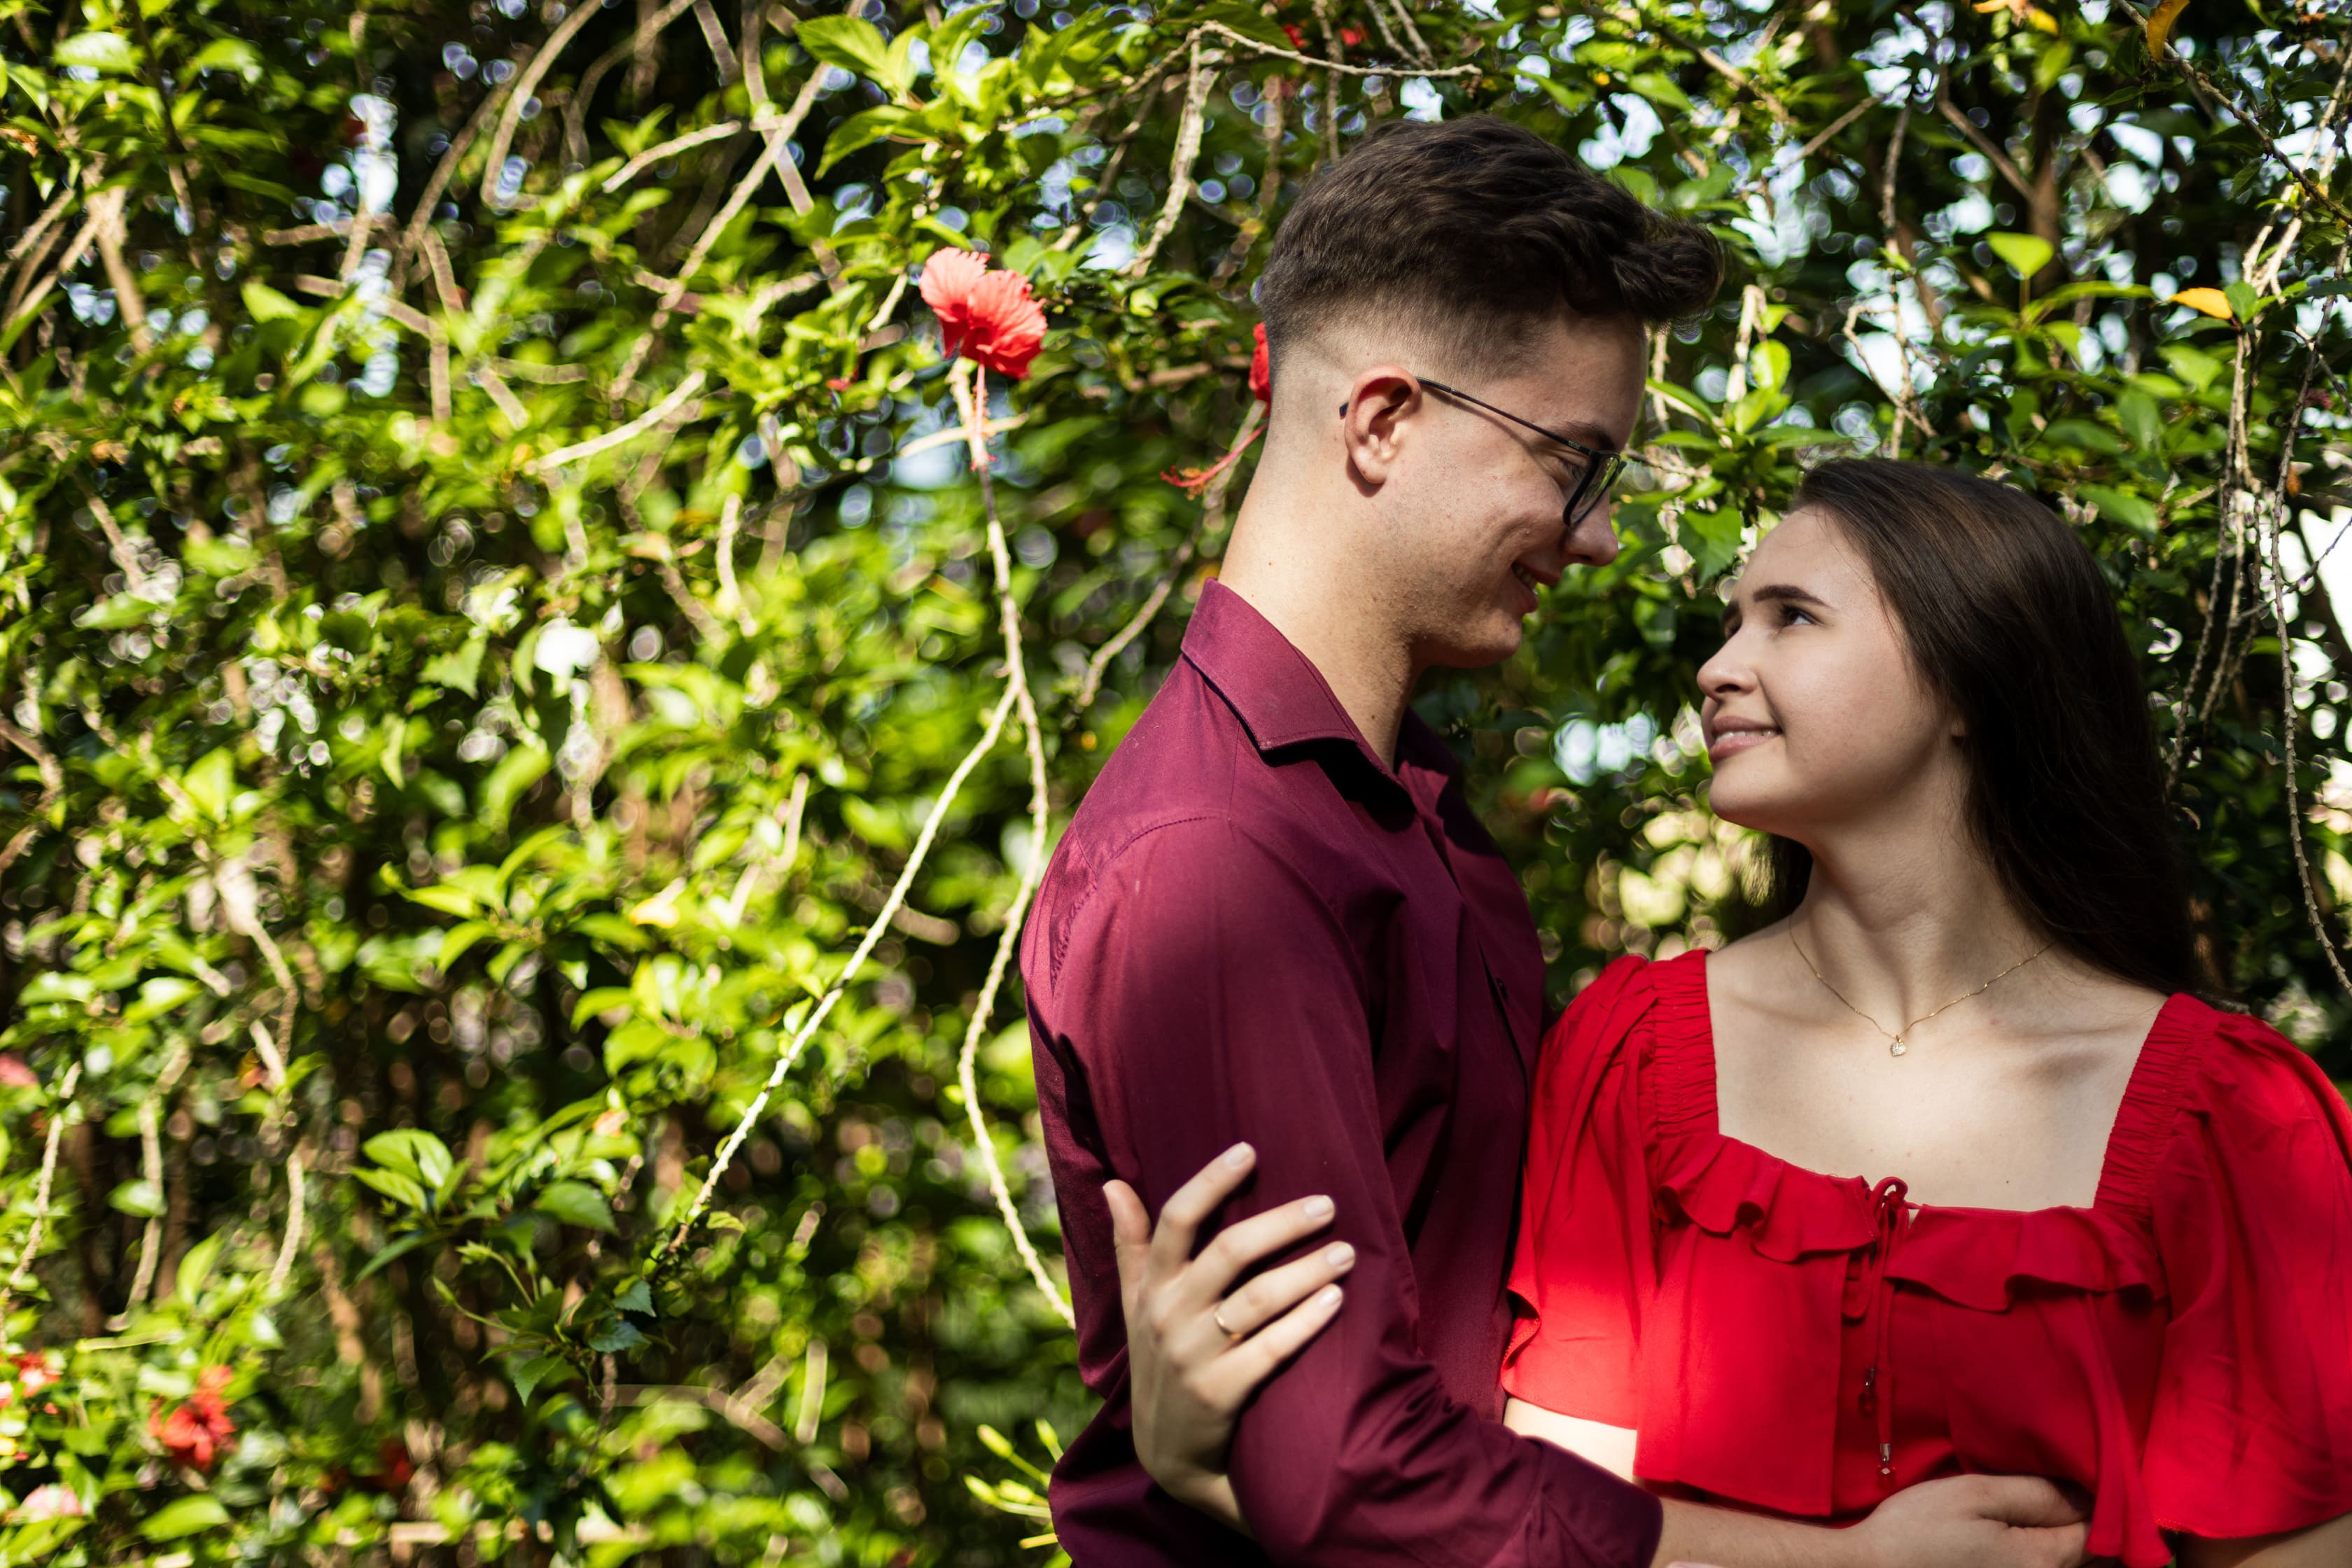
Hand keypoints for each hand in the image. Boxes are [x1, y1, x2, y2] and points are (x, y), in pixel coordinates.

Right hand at [1104, 1141, 1355, 1531]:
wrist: (1166, 1453)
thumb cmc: (1159, 1360)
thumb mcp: (1135, 1305)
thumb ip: (1130, 1244)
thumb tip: (1112, 1183)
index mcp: (1151, 1286)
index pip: (1176, 1220)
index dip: (1210, 1183)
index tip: (1249, 1151)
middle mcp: (1168, 1315)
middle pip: (1228, 1253)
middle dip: (1282, 1224)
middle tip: (1327, 1205)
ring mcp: (1193, 1356)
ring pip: (1257, 1300)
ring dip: (1306, 1271)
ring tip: (1346, 1253)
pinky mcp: (1220, 1393)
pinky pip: (1271, 1349)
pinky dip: (1306, 1323)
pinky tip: (1336, 1301)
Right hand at [1848, 1474, 2088, 1567]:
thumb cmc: (1917, 1531)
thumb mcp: (1974, 1495)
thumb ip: (2036, 1494)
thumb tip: (2090, 1494)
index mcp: (2041, 1560)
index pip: (2098, 1530)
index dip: (2101, 1499)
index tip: (2087, 1471)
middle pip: (2094, 1557)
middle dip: (2093, 1523)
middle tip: (2080, 1489)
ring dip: (2078, 1543)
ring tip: (2064, 1511)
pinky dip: (2057, 1556)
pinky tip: (2037, 1537)